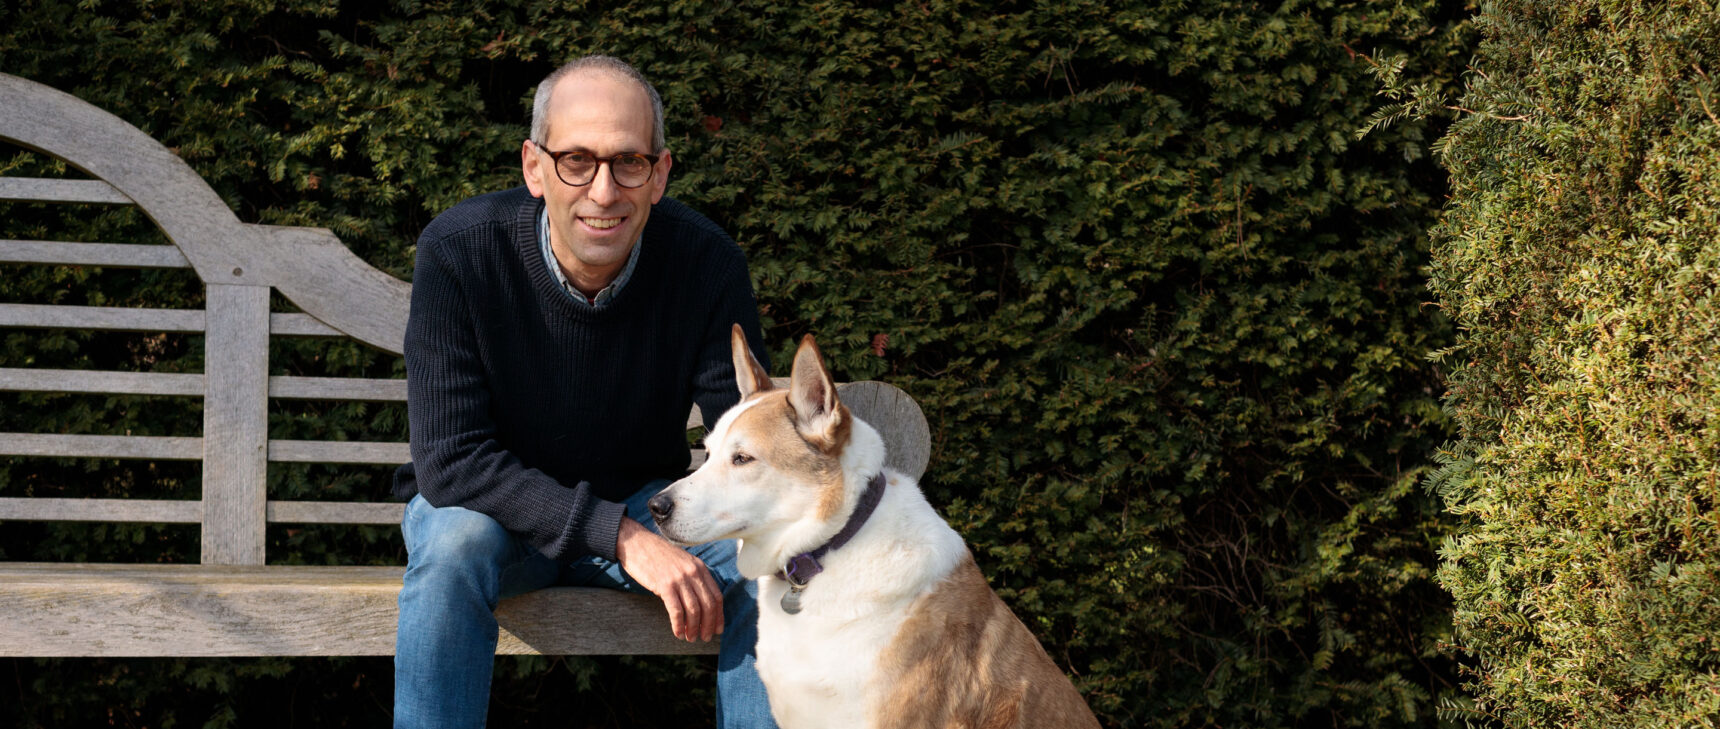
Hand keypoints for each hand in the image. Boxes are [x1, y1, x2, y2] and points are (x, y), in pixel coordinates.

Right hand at [615, 519, 723, 641]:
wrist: (637, 543)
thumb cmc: (658, 556)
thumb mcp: (682, 562)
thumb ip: (693, 578)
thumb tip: (701, 604)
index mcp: (700, 567)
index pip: (717, 595)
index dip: (718, 615)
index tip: (718, 629)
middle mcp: (693, 572)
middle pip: (708, 605)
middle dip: (708, 625)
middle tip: (705, 638)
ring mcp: (679, 578)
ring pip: (693, 610)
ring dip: (693, 628)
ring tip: (690, 638)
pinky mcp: (664, 585)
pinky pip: (676, 610)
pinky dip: (678, 625)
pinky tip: (678, 633)